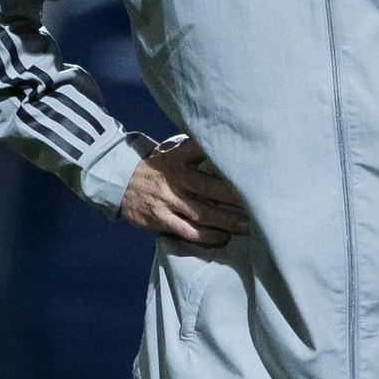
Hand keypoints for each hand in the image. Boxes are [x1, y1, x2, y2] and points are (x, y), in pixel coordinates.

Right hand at [119, 135, 250, 247]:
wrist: (118, 182)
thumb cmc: (154, 166)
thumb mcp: (169, 150)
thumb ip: (193, 148)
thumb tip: (223, 140)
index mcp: (177, 158)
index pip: (200, 150)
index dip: (222, 154)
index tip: (247, 160)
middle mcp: (174, 179)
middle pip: (210, 188)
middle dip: (236, 198)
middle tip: (260, 203)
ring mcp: (167, 200)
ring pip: (203, 214)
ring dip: (228, 222)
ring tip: (249, 227)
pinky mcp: (161, 219)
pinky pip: (188, 232)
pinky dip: (208, 237)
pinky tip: (223, 238)